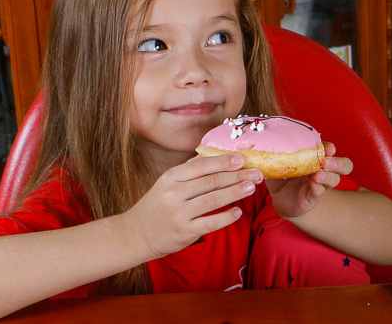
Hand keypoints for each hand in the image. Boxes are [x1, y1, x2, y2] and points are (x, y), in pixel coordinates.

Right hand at [121, 154, 263, 259]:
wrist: (135, 234)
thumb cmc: (156, 206)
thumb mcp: (167, 184)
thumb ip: (189, 173)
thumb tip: (217, 158)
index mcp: (170, 177)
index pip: (201, 165)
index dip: (223, 161)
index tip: (242, 159)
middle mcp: (174, 193)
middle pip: (211, 181)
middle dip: (237, 176)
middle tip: (256, 173)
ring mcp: (179, 213)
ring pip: (213, 200)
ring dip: (235, 192)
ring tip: (251, 187)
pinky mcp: (184, 231)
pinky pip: (210, 222)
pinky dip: (226, 217)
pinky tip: (238, 212)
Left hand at [265, 142, 352, 217]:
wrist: (280, 199)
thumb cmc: (282, 176)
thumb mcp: (278, 162)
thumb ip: (274, 152)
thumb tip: (262, 140)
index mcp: (316, 158)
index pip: (330, 150)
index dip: (330, 148)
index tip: (327, 147)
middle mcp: (323, 170)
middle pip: (344, 165)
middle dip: (337, 162)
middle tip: (325, 161)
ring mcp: (320, 185)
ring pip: (334, 179)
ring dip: (327, 176)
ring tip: (317, 175)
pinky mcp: (313, 197)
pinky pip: (320, 192)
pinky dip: (318, 189)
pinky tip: (313, 186)